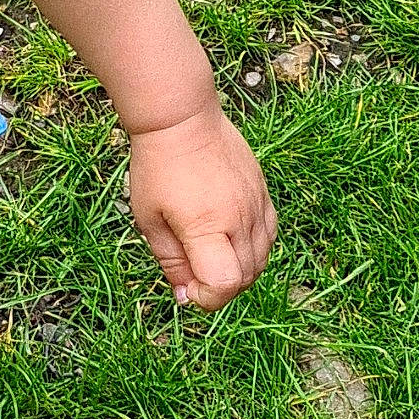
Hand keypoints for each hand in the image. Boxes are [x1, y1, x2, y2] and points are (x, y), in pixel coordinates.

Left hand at [127, 103, 276, 309]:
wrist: (181, 119)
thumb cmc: (157, 166)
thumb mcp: (149, 219)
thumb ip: (170, 261)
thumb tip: (186, 295)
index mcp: (207, 226)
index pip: (224, 283)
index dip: (207, 298)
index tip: (187, 289)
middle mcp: (239, 219)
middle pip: (245, 278)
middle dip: (219, 288)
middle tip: (193, 274)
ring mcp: (257, 205)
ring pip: (261, 260)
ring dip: (238, 271)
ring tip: (208, 255)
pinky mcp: (264, 194)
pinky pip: (269, 236)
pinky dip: (253, 250)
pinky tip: (229, 240)